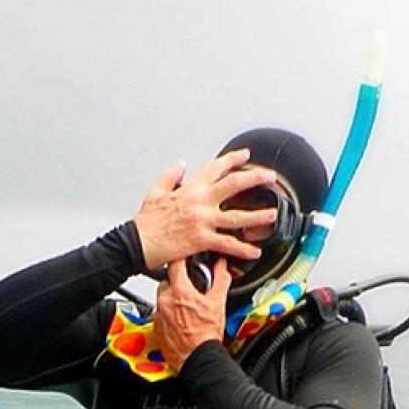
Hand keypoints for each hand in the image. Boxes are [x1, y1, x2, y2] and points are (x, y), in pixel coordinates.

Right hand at [132, 150, 278, 269]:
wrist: (137, 242)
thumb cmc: (145, 222)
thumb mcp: (155, 191)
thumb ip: (170, 176)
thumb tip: (180, 166)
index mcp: (191, 189)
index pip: (216, 168)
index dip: (233, 159)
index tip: (245, 157)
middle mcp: (201, 202)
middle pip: (235, 184)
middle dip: (256, 179)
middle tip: (270, 178)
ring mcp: (203, 221)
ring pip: (238, 216)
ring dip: (258, 216)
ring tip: (272, 216)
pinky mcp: (201, 240)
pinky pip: (227, 244)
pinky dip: (242, 249)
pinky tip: (254, 250)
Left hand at [154, 256, 231, 374]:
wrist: (197, 357)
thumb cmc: (206, 335)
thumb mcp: (218, 302)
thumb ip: (220, 279)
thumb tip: (221, 266)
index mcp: (180, 292)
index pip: (175, 264)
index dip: (181, 258)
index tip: (185, 258)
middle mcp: (165, 302)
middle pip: (167, 282)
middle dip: (178, 284)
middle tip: (190, 291)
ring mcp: (159, 315)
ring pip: (163, 298)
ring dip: (172, 300)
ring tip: (187, 309)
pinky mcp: (156, 327)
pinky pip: (160, 314)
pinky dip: (168, 314)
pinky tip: (181, 321)